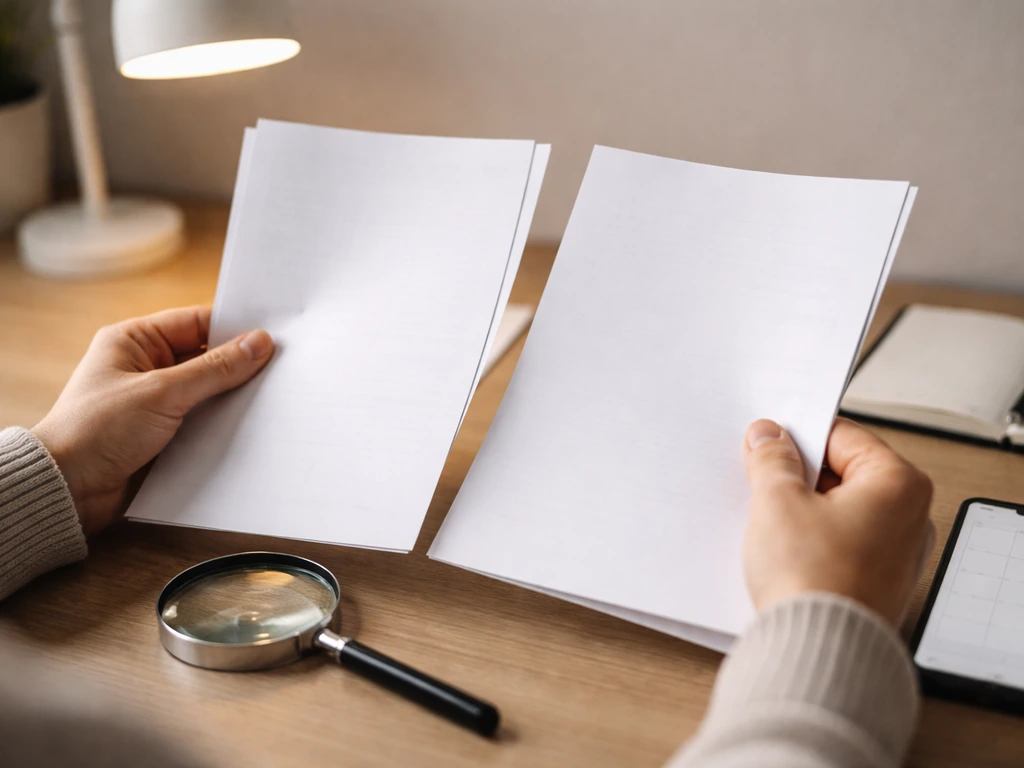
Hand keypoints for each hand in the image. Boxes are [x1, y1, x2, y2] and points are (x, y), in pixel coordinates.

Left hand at [32, 306, 273, 536]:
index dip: (235, 328)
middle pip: (207, 356)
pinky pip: (203, 419)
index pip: (197, 322)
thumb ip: (215, 368)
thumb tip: (259, 344)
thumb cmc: (98, 430)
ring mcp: (155, 401)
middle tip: (281, 368)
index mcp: (134, 341)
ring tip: (273, 398)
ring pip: (208, 390)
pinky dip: (224, 423)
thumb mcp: (162, 392)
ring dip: (233, 397)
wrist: (69, 490)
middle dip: (240, 365)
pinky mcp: (164, 433)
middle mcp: (145, 367)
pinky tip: (251, 425)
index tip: (273, 337)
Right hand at [742, 417, 934, 626]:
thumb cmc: (813, 581)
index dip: (797, 437)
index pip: (842, 437)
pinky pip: (840, 544)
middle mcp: (909, 518)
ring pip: (838, 510)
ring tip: (772, 523)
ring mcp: (896, 555)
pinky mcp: (876, 583)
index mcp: (899, 484)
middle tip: (764, 485)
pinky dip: (812, 540)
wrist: (817, 652)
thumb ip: (773, 459)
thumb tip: (770, 438)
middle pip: (843, 473)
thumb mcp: (778, 501)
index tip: (767, 444)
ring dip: (802, 510)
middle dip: (799, 477)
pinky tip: (784, 551)